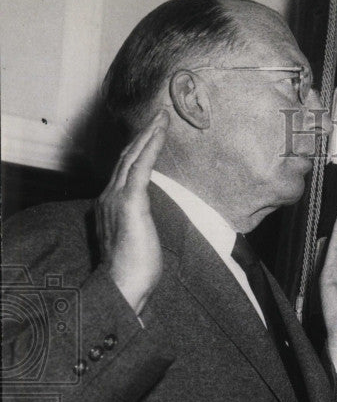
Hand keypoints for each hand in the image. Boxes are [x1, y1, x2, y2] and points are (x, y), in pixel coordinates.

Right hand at [96, 110, 167, 313]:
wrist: (122, 286)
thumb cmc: (134, 271)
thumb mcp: (136, 240)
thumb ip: (139, 223)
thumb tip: (149, 220)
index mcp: (110, 204)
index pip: (125, 171)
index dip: (137, 150)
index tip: (150, 135)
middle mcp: (109, 196)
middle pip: (127, 157)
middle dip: (143, 134)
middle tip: (158, 115)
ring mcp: (117, 197)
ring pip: (133, 156)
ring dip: (148, 133)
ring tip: (162, 116)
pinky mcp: (130, 202)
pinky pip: (142, 166)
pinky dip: (151, 146)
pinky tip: (161, 132)